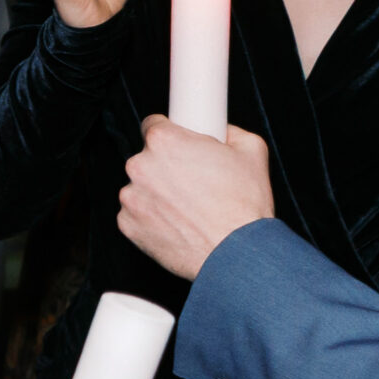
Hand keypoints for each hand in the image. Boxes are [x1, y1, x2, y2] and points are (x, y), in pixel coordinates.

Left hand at [118, 116, 273, 280]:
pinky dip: (152, 217)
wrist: (237, 253)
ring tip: (189, 207)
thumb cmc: (243, 205)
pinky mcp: (127, 225)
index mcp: (164, 141)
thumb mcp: (252, 150)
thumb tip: (223, 130)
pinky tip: (178, 223)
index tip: (179, 145)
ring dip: (158, 193)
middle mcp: (139, 166)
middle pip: (147, 158)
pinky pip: (137, 214)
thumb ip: (230, 131)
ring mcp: (130, 198)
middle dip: (167, 166)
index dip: (170, 134)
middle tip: (194, 181)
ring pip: (141, 187)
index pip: (154, 125)